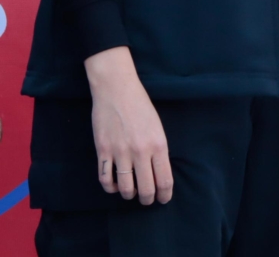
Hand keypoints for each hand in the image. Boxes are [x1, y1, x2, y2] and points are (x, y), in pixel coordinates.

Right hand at [85, 47, 171, 204]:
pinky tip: (115, 184)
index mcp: (159, 145)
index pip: (164, 179)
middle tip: (147, 200)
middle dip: (148, 199)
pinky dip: (110, 187)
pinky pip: (105, 179)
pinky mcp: (102, 151)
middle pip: (146, 188)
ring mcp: (120, 152)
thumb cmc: (140, 106)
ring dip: (129, 195)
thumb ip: (158, 150)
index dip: (164, 195)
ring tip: (131, 193)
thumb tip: (158, 172)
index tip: (163, 200)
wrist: (117, 90)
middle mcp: (141, 152)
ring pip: (125, 188)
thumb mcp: (157, 127)